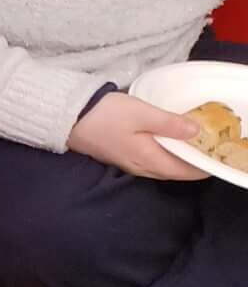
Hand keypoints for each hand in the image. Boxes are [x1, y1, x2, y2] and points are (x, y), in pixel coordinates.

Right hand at [69, 91, 204, 182]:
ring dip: (178, 162)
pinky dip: (165, 157)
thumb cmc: (106, 114)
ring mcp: (129, 164)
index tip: (215, 158)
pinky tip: (168, 145)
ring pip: (161, 169)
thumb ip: (170, 124)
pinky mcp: (121, 157)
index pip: (183, 170)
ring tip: (193, 149)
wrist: (70, 118)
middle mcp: (140, 167)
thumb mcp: (142, 113)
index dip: (202, 167)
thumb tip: (196, 132)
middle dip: (192, 166)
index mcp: (148, 159)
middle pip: (173, 172)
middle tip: (208, 152)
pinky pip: (151, 163)